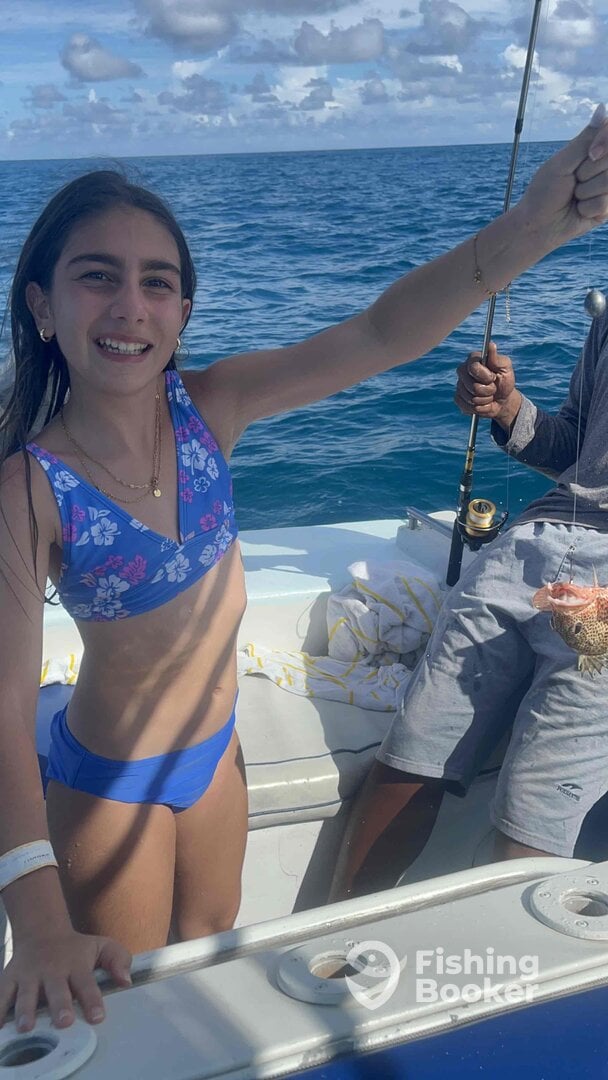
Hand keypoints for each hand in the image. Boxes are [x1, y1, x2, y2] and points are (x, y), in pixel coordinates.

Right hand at [0, 929, 131, 1030]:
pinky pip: (1, 994)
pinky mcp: (9, 978)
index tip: (97, 1017)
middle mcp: (52, 970)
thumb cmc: (76, 948)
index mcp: (76, 965)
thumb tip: (126, 980)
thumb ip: (118, 960)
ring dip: (26, 1010)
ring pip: (26, 994)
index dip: (92, 1000)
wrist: (42, 932)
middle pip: (56, 989)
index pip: (86, 983)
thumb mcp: (102, 946)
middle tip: (64, 1022)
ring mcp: (28, 975)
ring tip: (26, 1027)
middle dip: (60, 1005)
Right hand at [455, 342, 521, 430]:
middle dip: (486, 390)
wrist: (503, 400)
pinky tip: (483, 403)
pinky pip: (466, 406)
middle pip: (471, 386)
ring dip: (484, 400)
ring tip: (489, 396)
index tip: (493, 377)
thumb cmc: (505, 381)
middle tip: (493, 388)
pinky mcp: (458, 399)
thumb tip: (491, 345)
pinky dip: (479, 408)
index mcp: (473, 360)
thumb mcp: (505, 368)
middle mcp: (463, 371)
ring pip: (470, 398)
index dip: (484, 376)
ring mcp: (459, 385)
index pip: (473, 367)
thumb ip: (497, 358)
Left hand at [517, 103, 607, 247]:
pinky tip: (579, 210)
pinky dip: (587, 208)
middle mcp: (603, 167)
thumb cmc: (544, 192)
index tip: (590, 155)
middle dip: (588, 173)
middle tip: (573, 181)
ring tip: (575, 197)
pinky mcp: (607, 208)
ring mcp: (606, 187)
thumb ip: (586, 138)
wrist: (537, 225)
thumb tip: (603, 107)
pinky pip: (605, 203)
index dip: (604, 144)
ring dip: (586, 192)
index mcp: (593, 150)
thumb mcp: (562, 162)